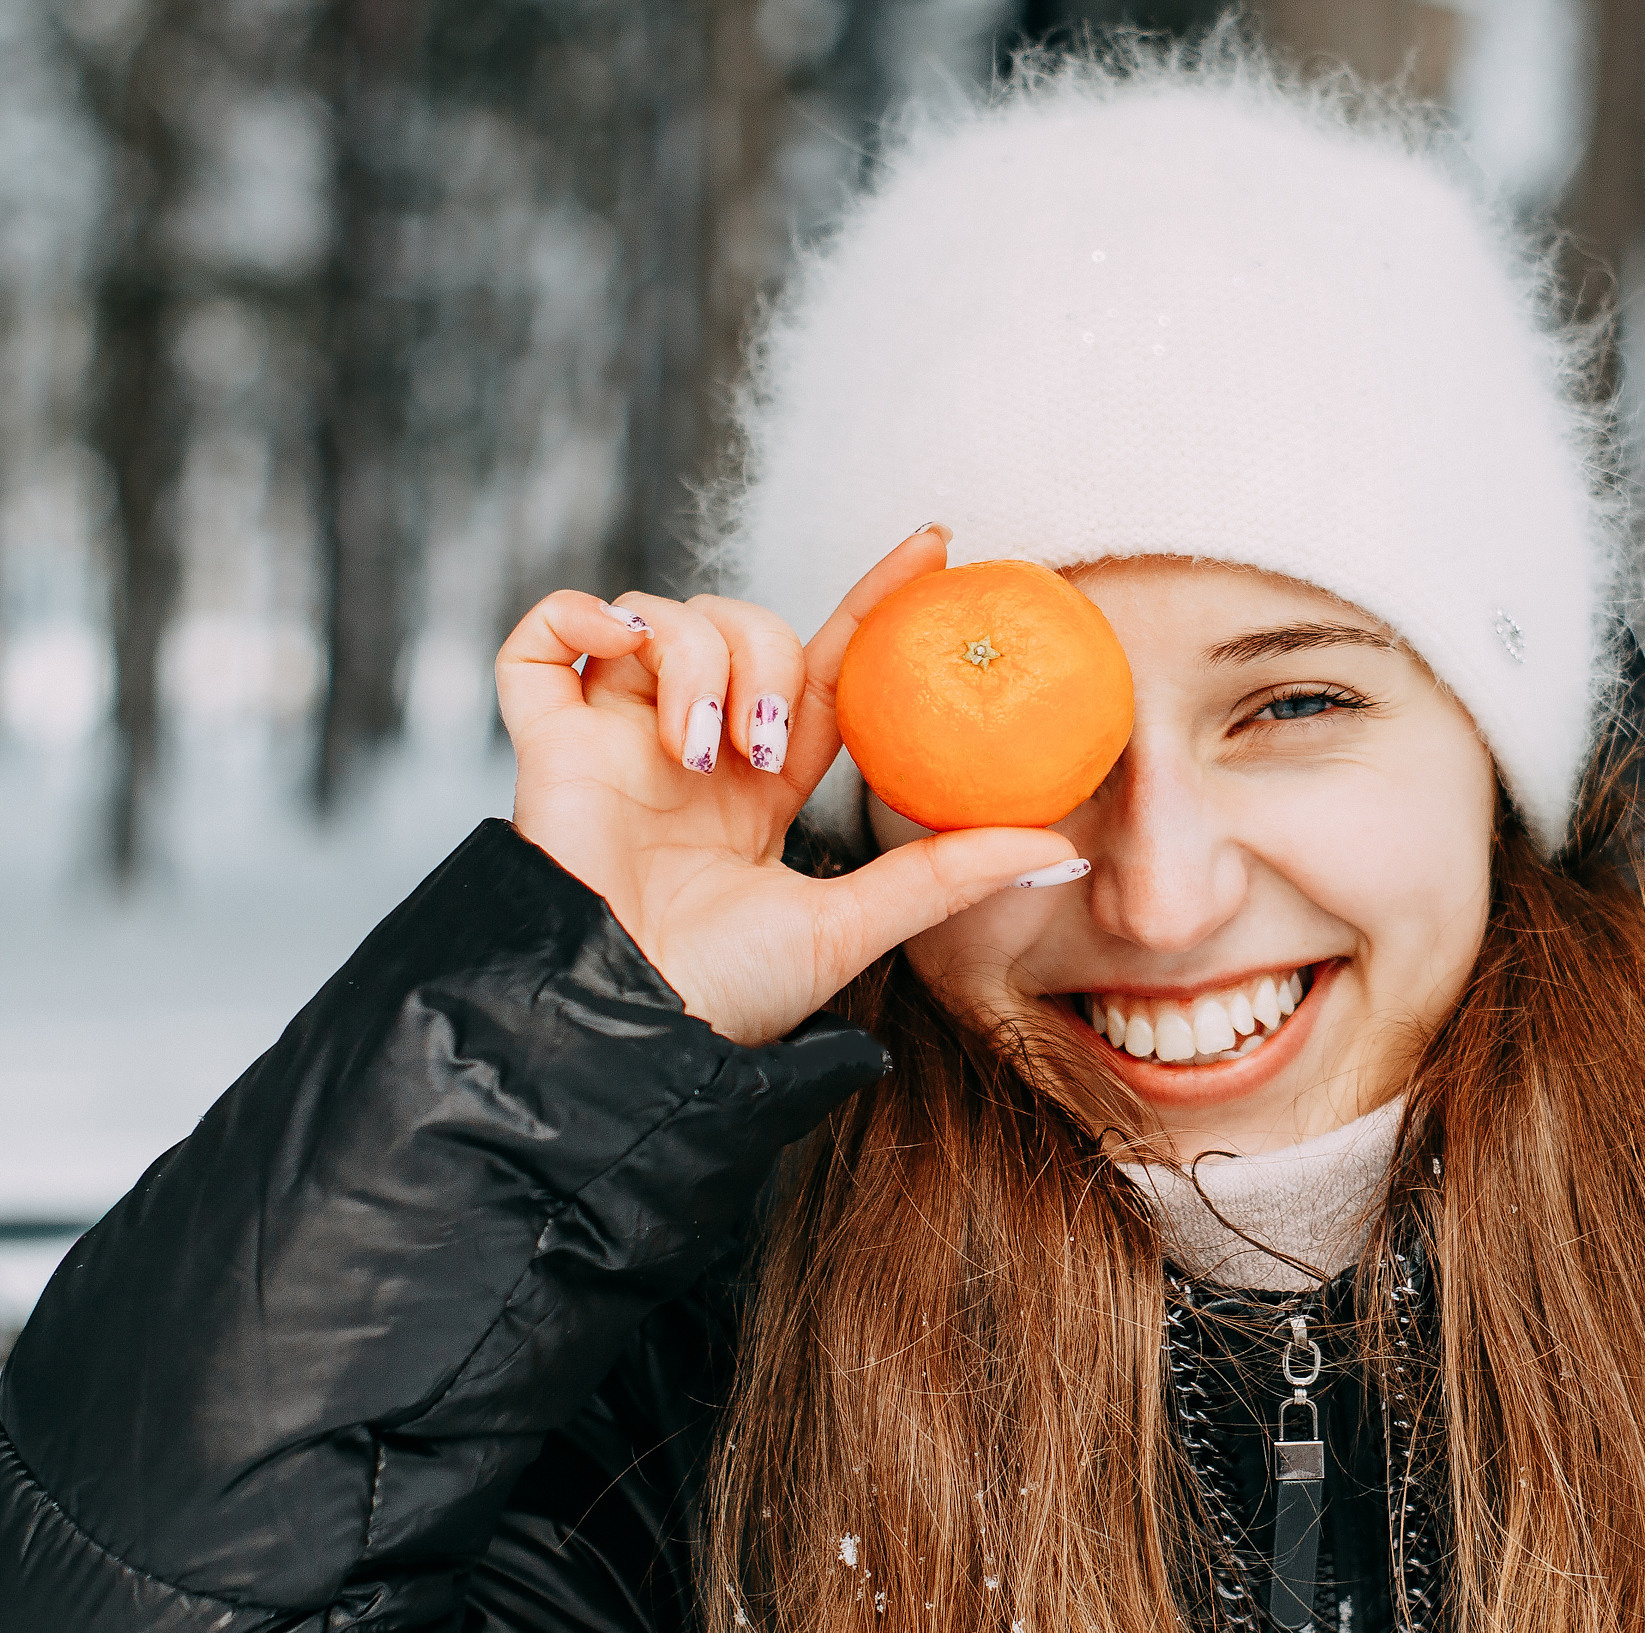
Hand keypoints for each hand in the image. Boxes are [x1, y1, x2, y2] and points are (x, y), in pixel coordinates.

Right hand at [498, 527, 1080, 1045]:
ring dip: (693, 663)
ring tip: (697, 753)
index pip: (826, 665)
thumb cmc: (729, 997)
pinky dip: (582, 614)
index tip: (936, 545)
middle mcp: (689, 749)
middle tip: (761, 750)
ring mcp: (614, 741)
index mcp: (761, 788)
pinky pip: (544, 636)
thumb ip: (945, 875)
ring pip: (658, 617)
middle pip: (742, 626)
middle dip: (765, 660)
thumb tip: (1058, 844)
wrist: (624, 1034)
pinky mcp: (544, 744)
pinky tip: (620, 647)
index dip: (874, 601)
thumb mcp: (853, 925)